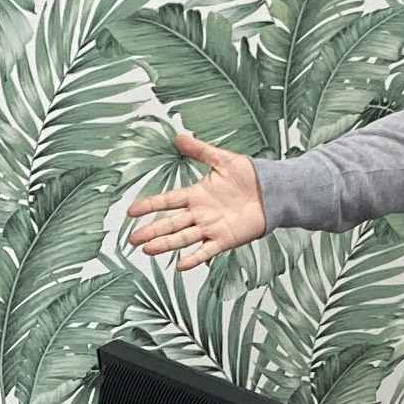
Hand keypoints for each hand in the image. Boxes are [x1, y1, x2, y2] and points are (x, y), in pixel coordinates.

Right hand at [124, 127, 268, 270]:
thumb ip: (200, 151)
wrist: (271, 191)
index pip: (167, 201)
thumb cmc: (249, 175)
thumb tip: (178, 137)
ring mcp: (210, 228)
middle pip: (170, 223)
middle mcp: (199, 214)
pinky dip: (193, 259)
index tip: (131, 211)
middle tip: (132, 238)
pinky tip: (180, 266)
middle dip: (151, 231)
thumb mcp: (222, 160)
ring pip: (183, 238)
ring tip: (147, 250)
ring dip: (165, 244)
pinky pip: (206, 250)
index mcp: (196, 195)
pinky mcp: (224, 239)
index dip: (150, 205)